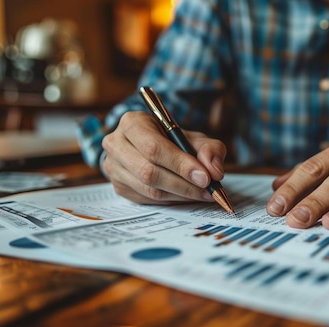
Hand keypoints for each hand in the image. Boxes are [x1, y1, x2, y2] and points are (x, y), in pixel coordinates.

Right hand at [101, 111, 227, 204]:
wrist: (154, 148)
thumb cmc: (174, 140)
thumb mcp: (195, 138)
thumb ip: (210, 149)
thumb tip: (214, 171)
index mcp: (132, 123)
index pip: (154, 148)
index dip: (180, 164)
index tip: (205, 177)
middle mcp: (116, 144)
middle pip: (149, 172)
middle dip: (183, 184)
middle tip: (208, 190)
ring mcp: (114, 167)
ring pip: (149, 189)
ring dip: (180, 195)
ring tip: (203, 194)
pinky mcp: (119, 187)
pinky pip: (147, 199)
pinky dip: (172, 200)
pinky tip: (187, 196)